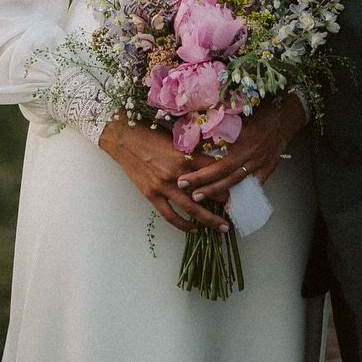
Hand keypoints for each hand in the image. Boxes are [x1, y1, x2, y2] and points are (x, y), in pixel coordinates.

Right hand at [97, 118, 228, 232]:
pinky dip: (183, 225)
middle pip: (206, 192)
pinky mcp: (151, 195)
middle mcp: (177, 173)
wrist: (124, 138)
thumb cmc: (150, 132)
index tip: (237, 185)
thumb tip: (211, 158)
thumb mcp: (176, 138)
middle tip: (234, 211)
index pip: (213, 170)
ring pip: (191, 208)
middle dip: (222, 202)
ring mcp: (163, 186)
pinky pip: (170, 215)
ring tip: (221, 228)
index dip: (226, 179)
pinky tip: (193, 229)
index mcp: (185, 155)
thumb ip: (192, 150)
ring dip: (208, 219)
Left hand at [177, 95, 304, 201]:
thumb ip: (220, 124)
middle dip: (204, 183)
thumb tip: (197, 131)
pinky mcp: (268, 168)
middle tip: (185, 188)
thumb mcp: (239, 112)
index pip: (217, 160)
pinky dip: (242, 194)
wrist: (286, 114)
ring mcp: (260, 163)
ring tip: (201, 198)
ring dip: (217, 191)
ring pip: (236, 181)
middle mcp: (250, 154)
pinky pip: (254, 184)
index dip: (200, 171)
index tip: (182, 176)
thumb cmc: (261, 109)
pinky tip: (230, 204)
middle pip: (224, 173)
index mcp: (242, 140)